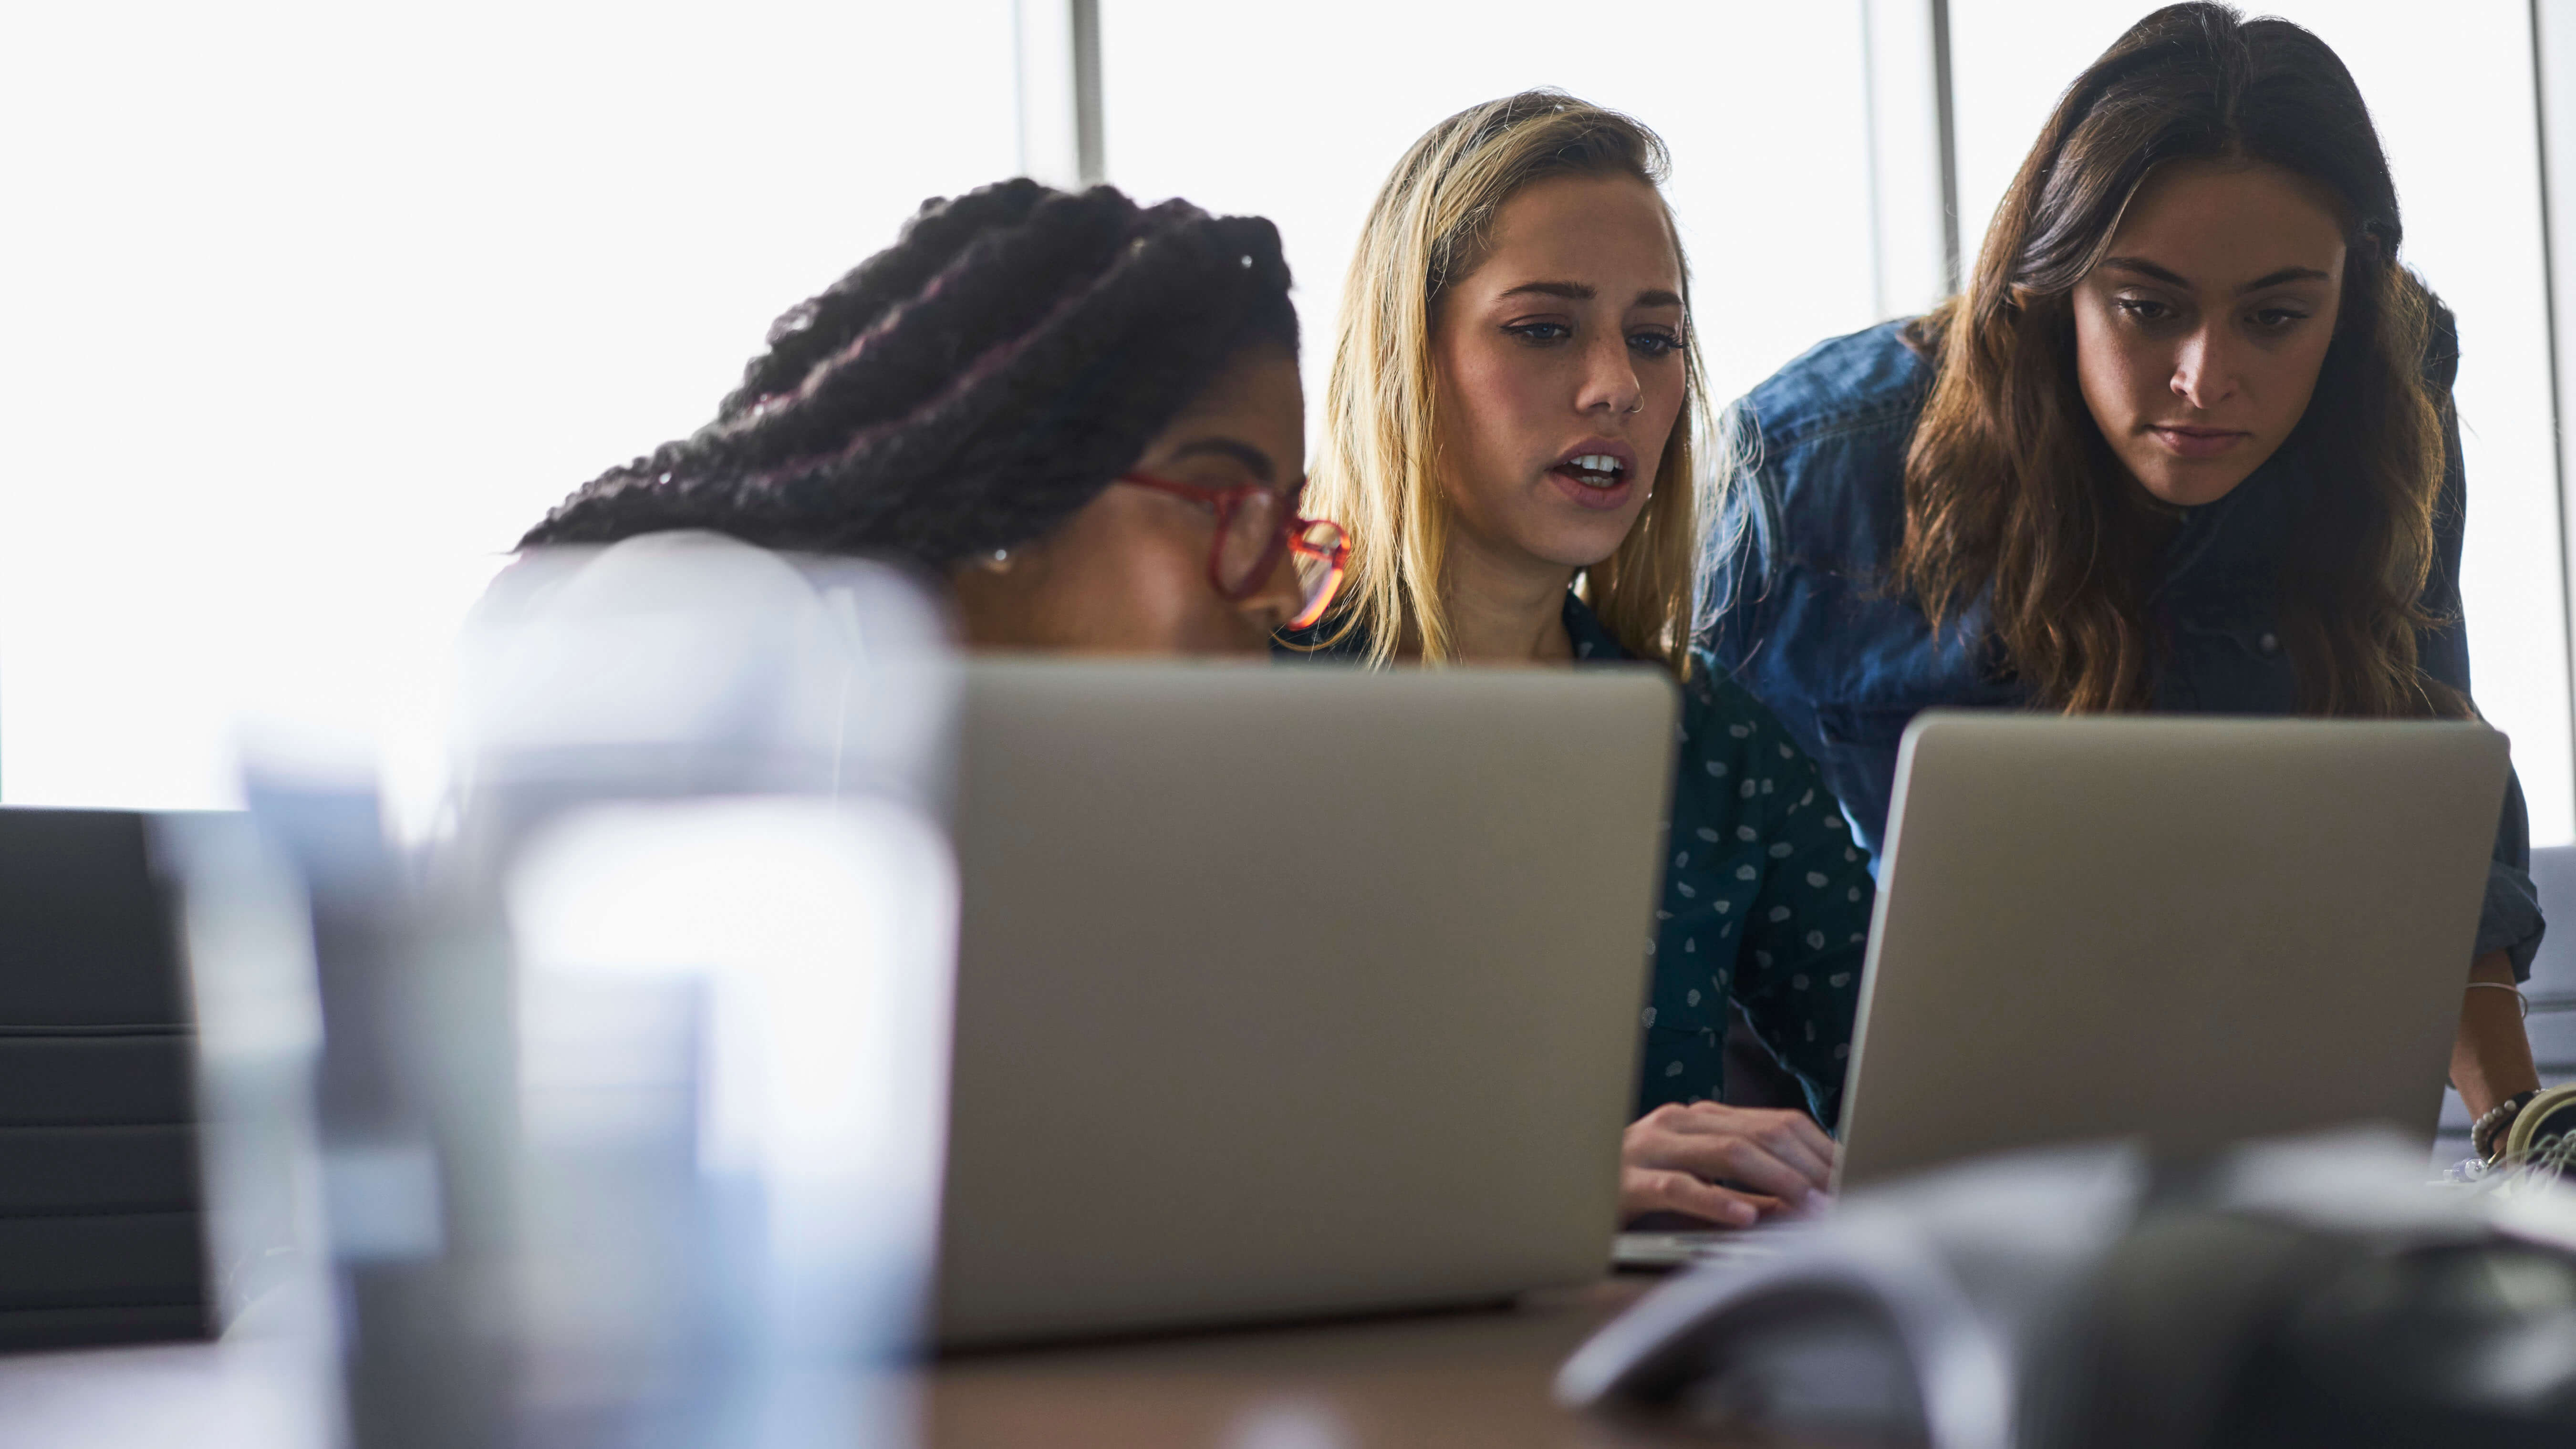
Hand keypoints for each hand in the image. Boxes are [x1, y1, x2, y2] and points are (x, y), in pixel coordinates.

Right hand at [1620, 1100, 1836, 1227]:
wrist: (1558, 1191)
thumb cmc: (1629, 1192)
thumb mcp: (1695, 1183)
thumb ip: (1743, 1189)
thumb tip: (1800, 1206)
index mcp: (1696, 1118)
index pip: (1774, 1121)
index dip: (1818, 1148)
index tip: (1852, 1176)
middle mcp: (1676, 1123)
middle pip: (1760, 1132)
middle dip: (1808, 1166)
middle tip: (1842, 1195)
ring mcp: (1649, 1147)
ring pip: (1727, 1152)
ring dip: (1777, 1182)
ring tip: (1810, 1206)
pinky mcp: (1626, 1182)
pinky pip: (1678, 1186)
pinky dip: (1715, 1200)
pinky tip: (1744, 1216)